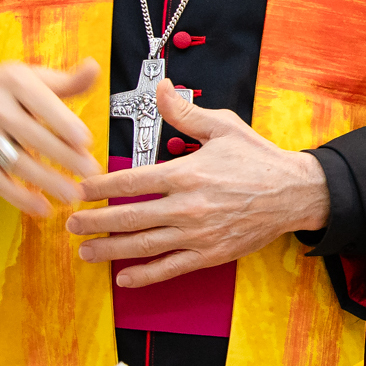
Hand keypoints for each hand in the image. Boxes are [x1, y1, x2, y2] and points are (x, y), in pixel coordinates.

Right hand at [0, 59, 102, 217]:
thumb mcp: (27, 75)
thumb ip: (64, 80)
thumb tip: (94, 68)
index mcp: (14, 81)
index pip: (41, 103)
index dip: (63, 123)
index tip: (85, 141)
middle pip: (31, 136)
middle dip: (63, 156)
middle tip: (90, 171)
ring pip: (15, 162)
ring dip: (46, 181)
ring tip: (72, 194)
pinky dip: (18, 196)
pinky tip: (41, 207)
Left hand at [67, 82, 331, 287]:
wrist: (294, 193)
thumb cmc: (258, 159)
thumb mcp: (223, 127)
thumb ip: (185, 112)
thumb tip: (160, 88)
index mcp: (186, 173)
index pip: (131, 181)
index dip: (100, 186)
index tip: (80, 189)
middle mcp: (187, 207)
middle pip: (128, 217)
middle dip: (94, 222)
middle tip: (70, 223)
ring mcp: (197, 234)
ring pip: (142, 246)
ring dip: (109, 250)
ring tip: (84, 251)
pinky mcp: (209, 254)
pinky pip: (170, 268)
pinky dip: (144, 275)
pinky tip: (123, 278)